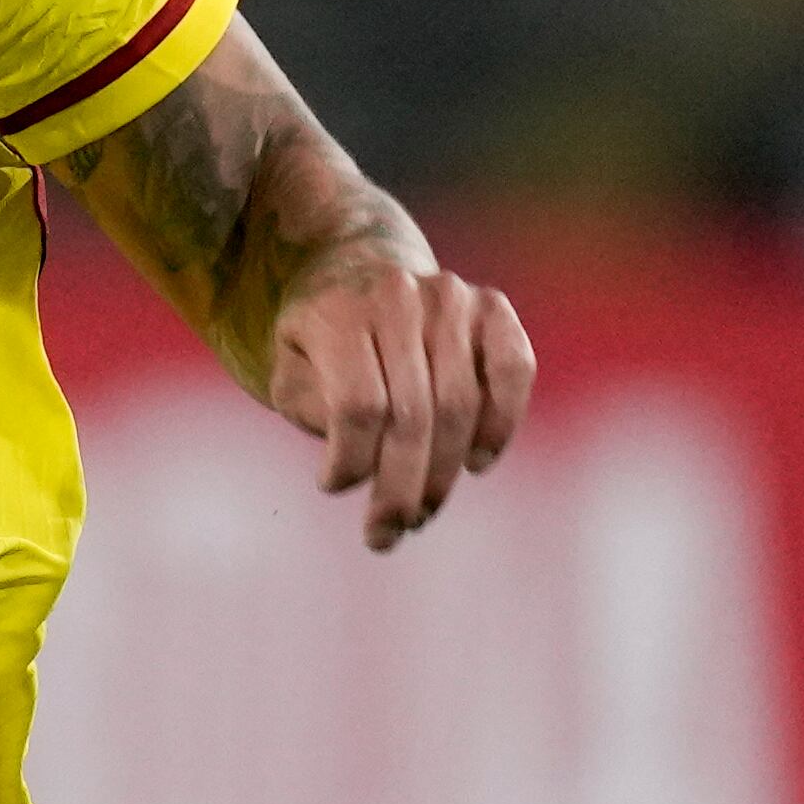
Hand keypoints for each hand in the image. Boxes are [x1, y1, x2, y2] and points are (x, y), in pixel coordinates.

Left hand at [268, 259, 537, 550]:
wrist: (354, 269)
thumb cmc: (318, 342)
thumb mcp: (290, 371)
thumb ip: (314, 410)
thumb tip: (364, 466)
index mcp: (338, 314)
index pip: (357, 406)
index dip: (350, 460)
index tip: (333, 488)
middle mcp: (399, 298)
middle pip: (411, 416)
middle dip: (399, 488)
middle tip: (385, 535)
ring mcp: (452, 298)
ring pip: (460, 405)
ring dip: (444, 473)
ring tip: (420, 511)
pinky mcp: (492, 307)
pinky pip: (514, 370)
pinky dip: (503, 422)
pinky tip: (478, 463)